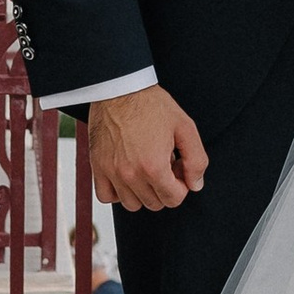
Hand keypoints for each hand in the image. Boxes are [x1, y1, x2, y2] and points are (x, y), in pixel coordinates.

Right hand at [87, 84, 207, 211]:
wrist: (119, 88)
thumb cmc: (151, 105)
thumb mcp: (185, 127)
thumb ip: (196, 160)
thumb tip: (195, 185)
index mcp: (154, 166)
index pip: (173, 199)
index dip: (181, 185)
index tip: (177, 167)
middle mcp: (131, 174)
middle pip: (154, 203)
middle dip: (164, 188)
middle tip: (163, 163)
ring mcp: (111, 172)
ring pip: (132, 204)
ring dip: (142, 192)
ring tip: (145, 168)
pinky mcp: (97, 167)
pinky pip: (107, 197)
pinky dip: (118, 192)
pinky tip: (127, 175)